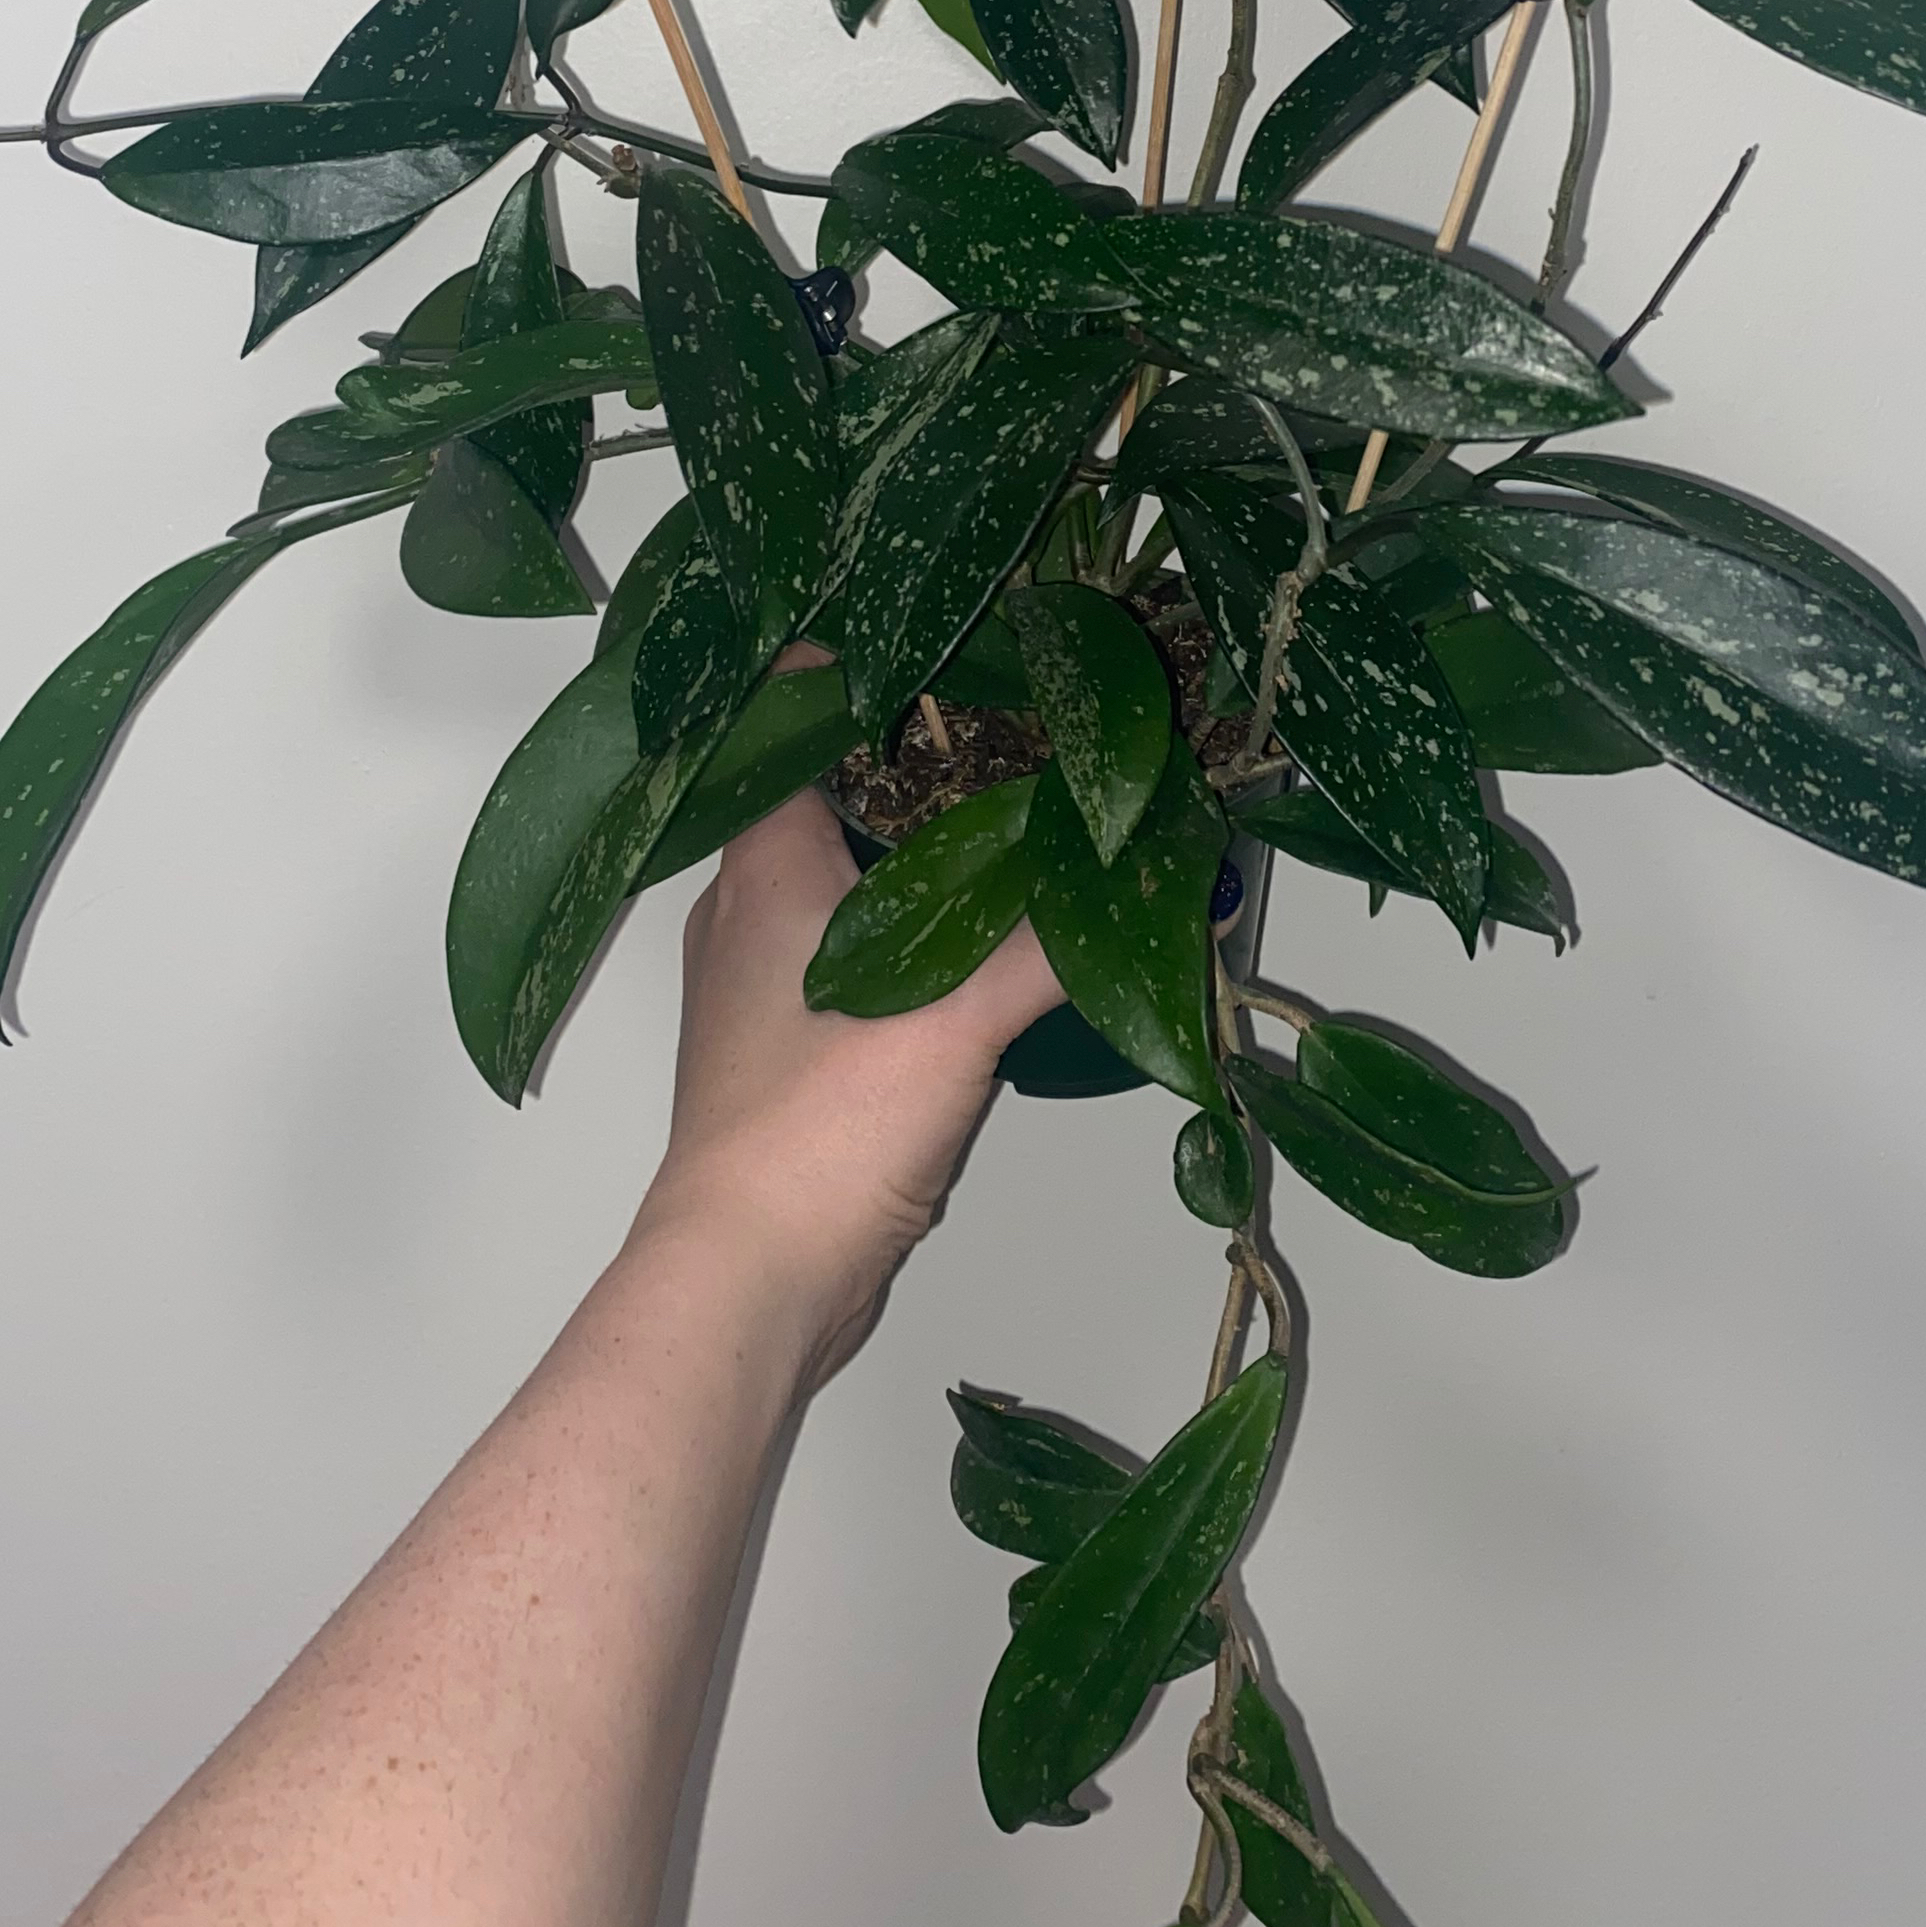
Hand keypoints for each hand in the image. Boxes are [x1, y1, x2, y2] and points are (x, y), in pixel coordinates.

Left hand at [643, 652, 1060, 1387]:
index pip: (791, 720)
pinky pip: (855, 961)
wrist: (747, 1281)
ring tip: (1021, 824)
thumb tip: (1179, 883)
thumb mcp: (956, 1018)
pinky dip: (914, 941)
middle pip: (826, 797)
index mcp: (762, 869)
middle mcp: (746, 912)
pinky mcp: (787, 1054)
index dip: (862, 671)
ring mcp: (760, 986)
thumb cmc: (817, 1129)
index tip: (954, 644)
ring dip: (920, 860)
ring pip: (844, 884)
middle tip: (1021, 731)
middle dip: (920, 765)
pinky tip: (987, 948)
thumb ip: (1059, 944)